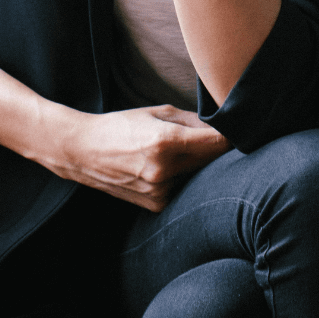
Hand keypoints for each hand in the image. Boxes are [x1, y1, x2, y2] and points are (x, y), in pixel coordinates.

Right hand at [56, 104, 231, 211]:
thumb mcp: (155, 112)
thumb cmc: (120, 126)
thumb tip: (219, 127)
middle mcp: (164, 170)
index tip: (235, 131)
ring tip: (182, 153)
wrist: (83, 151)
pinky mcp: (156, 204)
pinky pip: (182, 190)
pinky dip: (181, 179)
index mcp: (165, 141)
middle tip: (215, 140)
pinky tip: (167, 169)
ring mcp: (160, 191)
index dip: (230, 136)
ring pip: (197, 177)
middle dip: (215, 150)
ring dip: (198, 166)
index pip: (217, 142)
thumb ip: (191, 120)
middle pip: (211, 162)